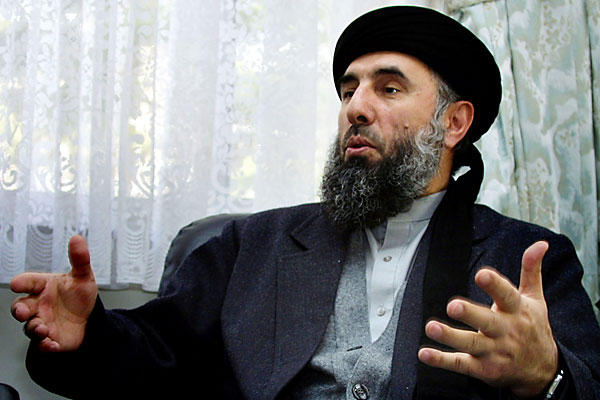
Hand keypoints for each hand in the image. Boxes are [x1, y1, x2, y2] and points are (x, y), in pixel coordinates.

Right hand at [10, 235, 97, 351]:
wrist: (88, 318)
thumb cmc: (78, 295)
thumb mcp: (83, 276)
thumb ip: (80, 259)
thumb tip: (77, 238)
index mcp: (44, 287)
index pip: (29, 282)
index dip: (22, 282)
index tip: (17, 284)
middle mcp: (38, 305)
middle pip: (21, 306)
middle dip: (19, 309)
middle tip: (23, 311)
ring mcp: (42, 322)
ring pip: (30, 327)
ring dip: (34, 328)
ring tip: (42, 328)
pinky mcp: (50, 340)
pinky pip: (43, 345)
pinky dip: (45, 346)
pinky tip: (51, 344)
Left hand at [417, 241, 557, 397]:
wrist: (543, 371)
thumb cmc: (533, 328)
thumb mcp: (535, 299)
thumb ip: (531, 270)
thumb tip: (540, 244)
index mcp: (517, 311)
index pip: (508, 296)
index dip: (495, 285)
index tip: (482, 274)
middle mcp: (506, 332)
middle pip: (487, 322)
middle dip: (470, 314)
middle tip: (452, 305)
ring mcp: (494, 352)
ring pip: (471, 344)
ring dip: (450, 337)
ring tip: (431, 327)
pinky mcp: (483, 369)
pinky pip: (460, 364)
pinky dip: (442, 360)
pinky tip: (425, 353)